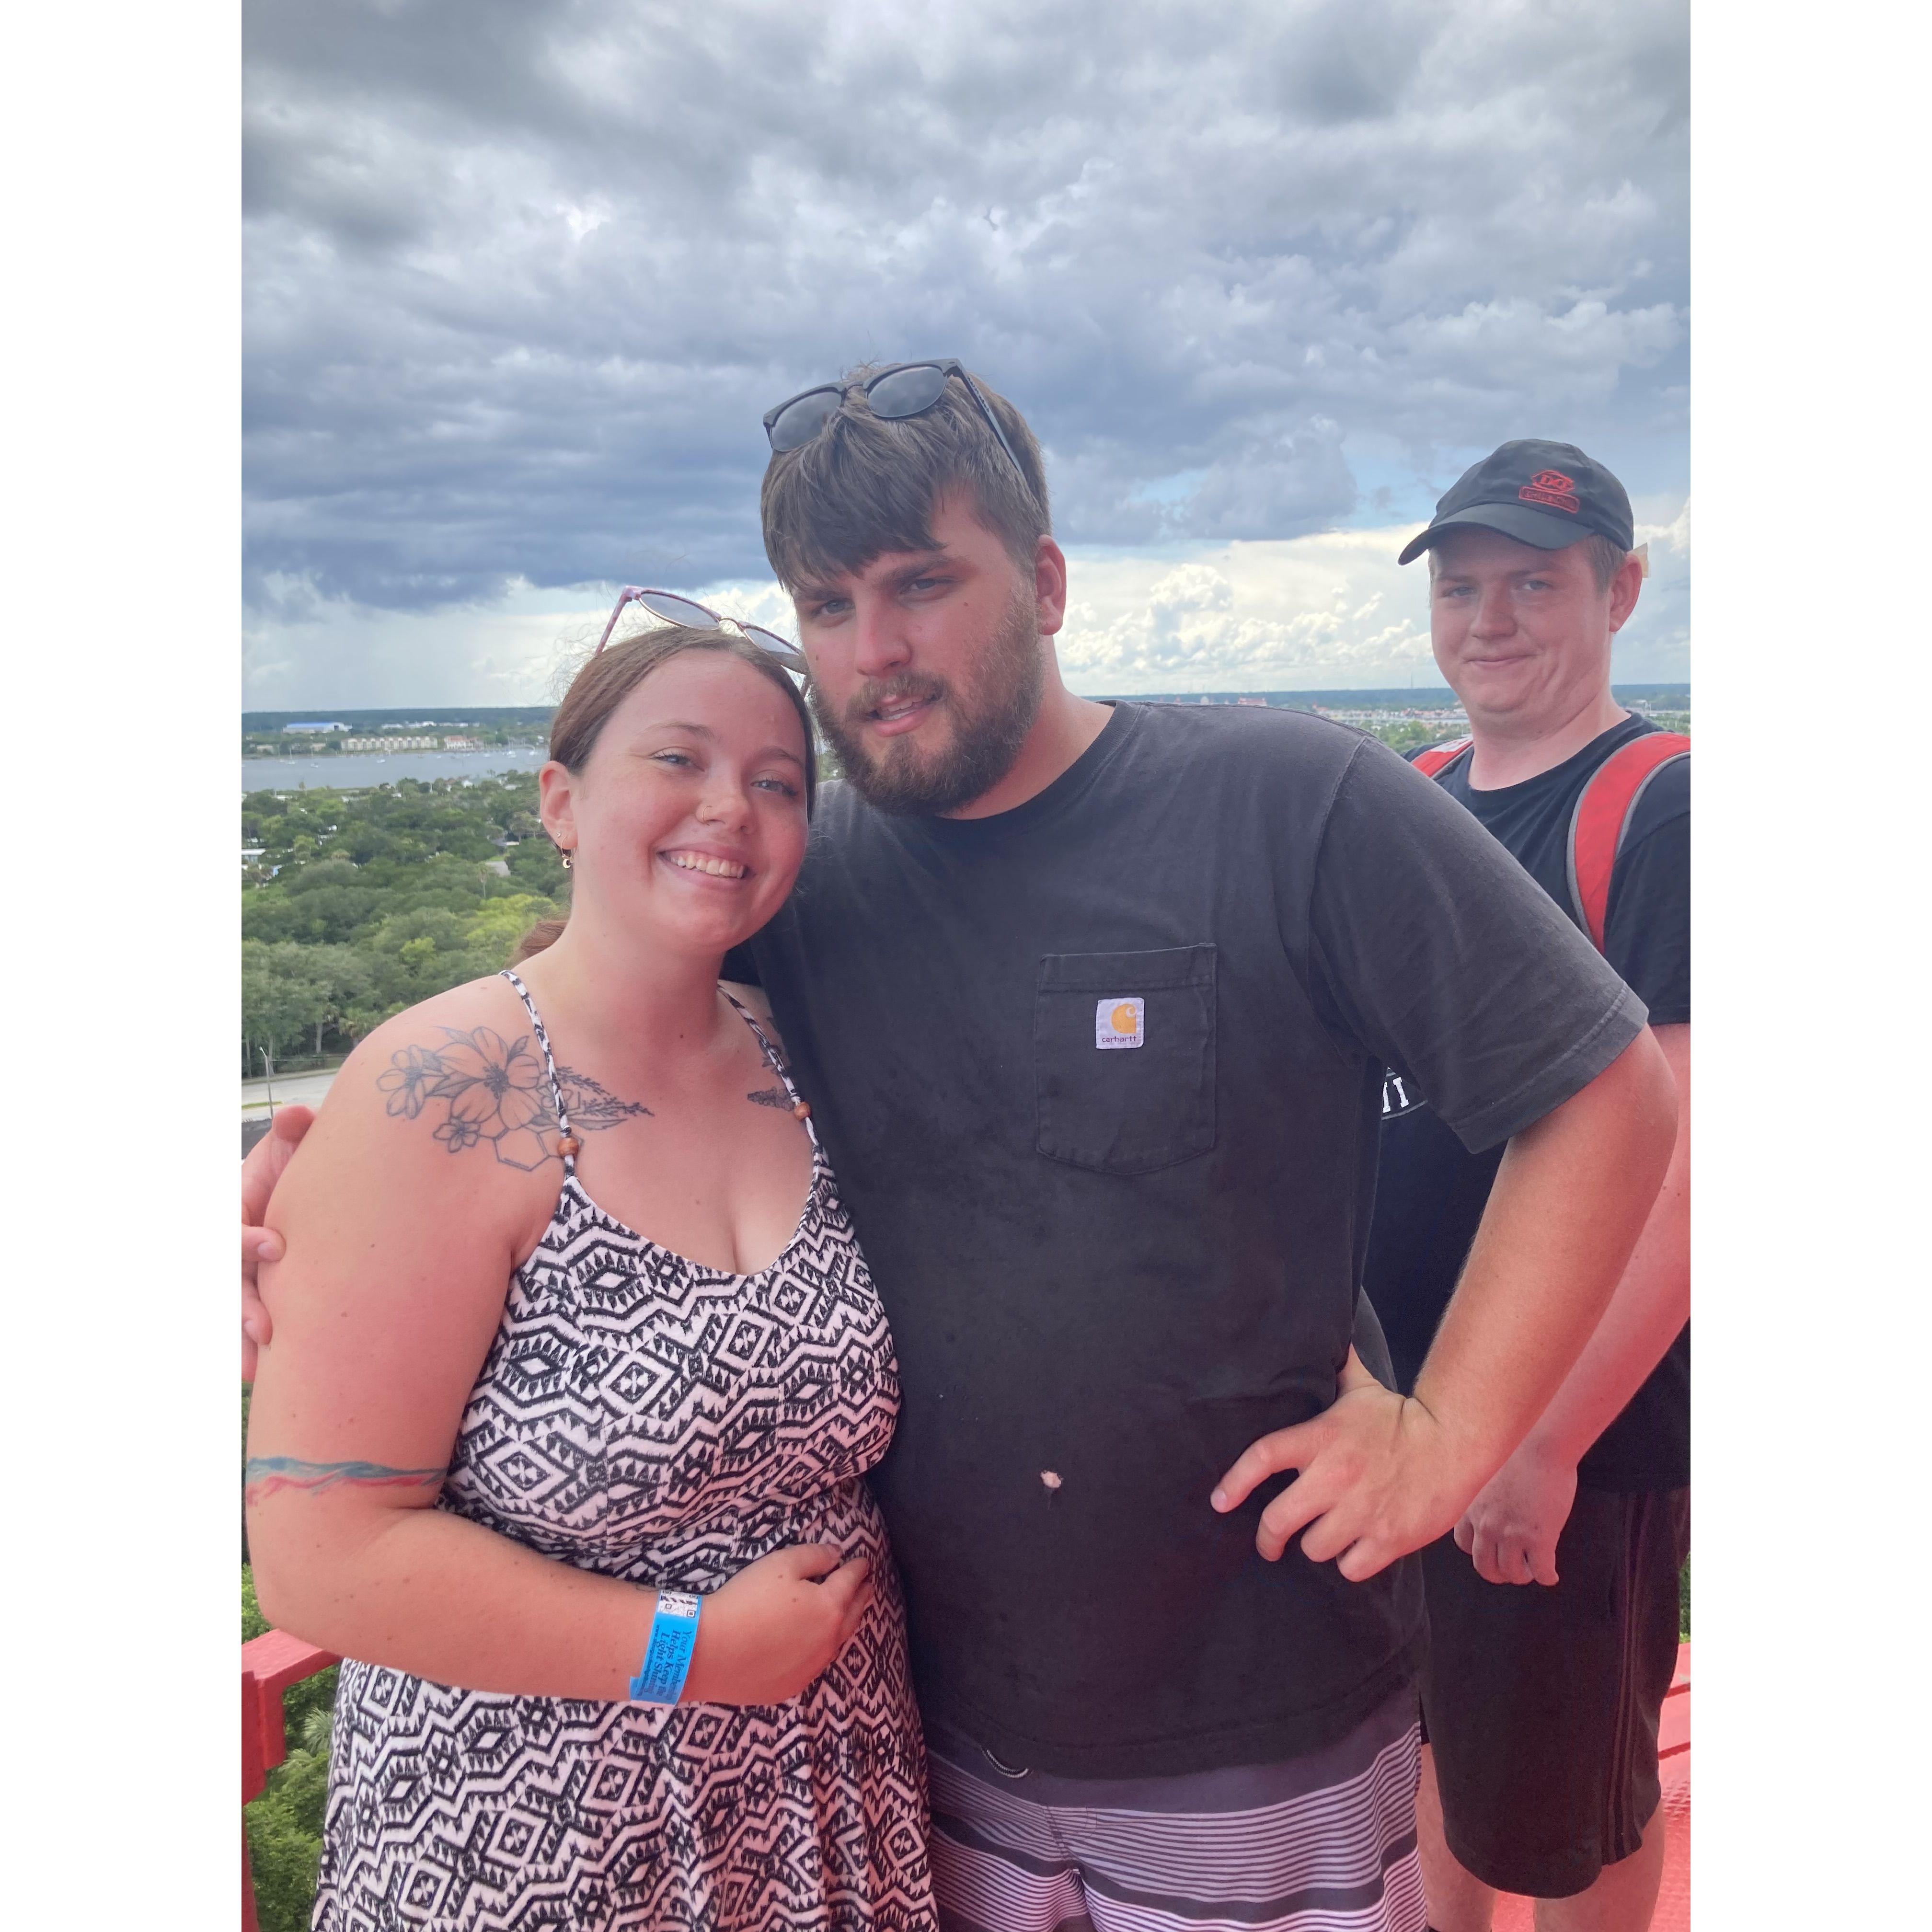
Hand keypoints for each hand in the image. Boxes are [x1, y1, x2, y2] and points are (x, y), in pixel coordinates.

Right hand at [242, 1106, 314, 1378]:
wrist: (304, 1183)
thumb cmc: (298, 1163)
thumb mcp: (294, 1146)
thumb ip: (296, 1132)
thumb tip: (298, 1116)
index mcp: (234, 1204)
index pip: (227, 1228)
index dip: (245, 1239)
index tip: (276, 1247)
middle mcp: (230, 1244)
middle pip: (225, 1280)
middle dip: (241, 1305)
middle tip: (266, 1329)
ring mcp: (239, 1271)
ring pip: (230, 1308)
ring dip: (238, 1340)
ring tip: (256, 1370)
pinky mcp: (256, 1291)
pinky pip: (245, 1322)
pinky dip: (247, 1349)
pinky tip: (262, 1375)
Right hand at [682, 1544, 873, 1705]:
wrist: (711, 1650)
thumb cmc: (746, 1600)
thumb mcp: (781, 1564)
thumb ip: (815, 1556)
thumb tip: (837, 1555)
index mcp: (830, 1607)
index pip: (851, 1581)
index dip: (858, 1568)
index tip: (864, 1562)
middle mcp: (829, 1640)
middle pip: (853, 1613)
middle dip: (862, 1596)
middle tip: (867, 1586)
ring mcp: (812, 1667)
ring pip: (838, 1641)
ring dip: (847, 1623)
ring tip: (849, 1612)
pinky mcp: (793, 1685)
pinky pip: (817, 1663)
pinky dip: (823, 1648)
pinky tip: (817, 1644)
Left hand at [1211, 1349, 1481, 1580]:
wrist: (1455, 1442)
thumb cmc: (1403, 1416)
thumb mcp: (1362, 1389)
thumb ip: (1336, 1369)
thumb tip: (1324, 1337)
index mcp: (1320, 1439)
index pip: (1261, 1459)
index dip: (1234, 1483)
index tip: (1219, 1502)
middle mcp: (1334, 1477)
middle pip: (1277, 1521)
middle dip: (1268, 1538)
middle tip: (1269, 1543)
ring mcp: (1360, 1511)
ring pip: (1314, 1549)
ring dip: (1317, 1546)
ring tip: (1326, 1536)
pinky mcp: (1387, 1538)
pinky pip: (1350, 1568)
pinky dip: (1350, 1563)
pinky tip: (1356, 1548)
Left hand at [1453, 1439, 1577, 1585]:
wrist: (1543, 1449)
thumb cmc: (1519, 1458)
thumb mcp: (1488, 1482)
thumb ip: (1485, 1505)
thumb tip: (1493, 1524)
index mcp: (1471, 1509)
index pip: (1464, 1545)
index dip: (1480, 1552)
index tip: (1494, 1551)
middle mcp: (1486, 1525)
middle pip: (1485, 1567)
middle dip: (1501, 1573)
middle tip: (1515, 1569)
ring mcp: (1511, 1533)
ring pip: (1513, 1574)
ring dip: (1524, 1575)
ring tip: (1533, 1569)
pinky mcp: (1538, 1539)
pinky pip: (1541, 1572)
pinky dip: (1547, 1577)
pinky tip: (1551, 1575)